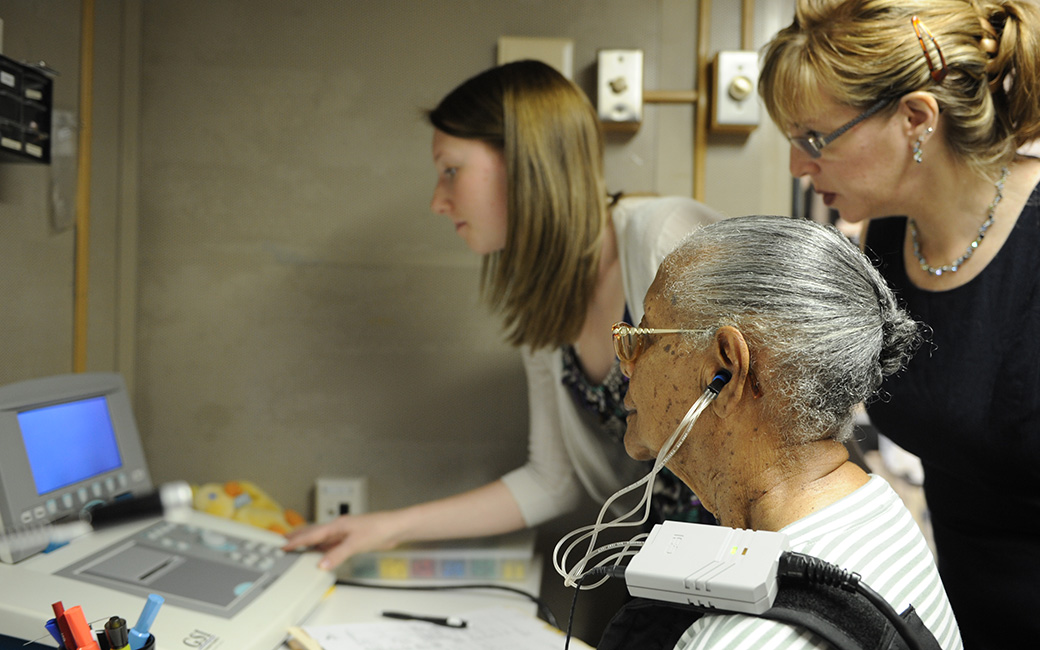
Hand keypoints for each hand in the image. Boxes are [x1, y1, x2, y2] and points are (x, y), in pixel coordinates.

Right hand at [282, 510, 403, 569]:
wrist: (395, 528)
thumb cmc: (379, 528)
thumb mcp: (356, 544)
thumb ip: (337, 554)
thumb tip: (320, 564)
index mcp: (336, 526)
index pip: (311, 534)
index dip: (296, 541)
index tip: (282, 546)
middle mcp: (338, 528)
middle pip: (313, 533)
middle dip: (298, 537)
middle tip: (283, 542)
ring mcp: (344, 533)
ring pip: (321, 538)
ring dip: (308, 542)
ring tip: (296, 547)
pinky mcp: (350, 539)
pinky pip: (330, 544)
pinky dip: (321, 548)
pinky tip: (319, 553)